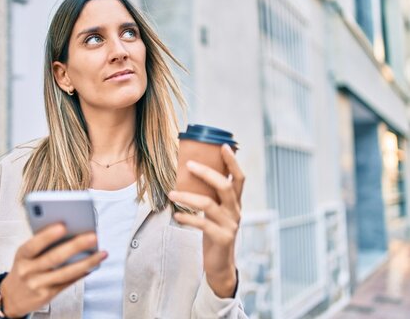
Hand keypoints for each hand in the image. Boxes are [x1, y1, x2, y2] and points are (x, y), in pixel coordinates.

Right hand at [0, 223, 107, 316]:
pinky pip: (68, 283)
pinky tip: (93, 265)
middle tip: (92, 236)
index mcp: (22, 255)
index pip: (34, 244)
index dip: (47, 236)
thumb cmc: (24, 268)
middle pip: (54, 258)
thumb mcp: (25, 255)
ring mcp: (38, 284)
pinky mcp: (47, 295)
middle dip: (76, 246)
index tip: (63, 226)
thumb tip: (69, 231)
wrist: (11, 297)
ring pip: (66, 273)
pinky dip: (82, 273)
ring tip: (101, 253)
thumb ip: (42, 244)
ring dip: (87, 262)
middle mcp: (28, 270)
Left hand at [169, 143, 244, 297]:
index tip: (223, 145)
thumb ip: (209, 196)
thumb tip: (190, 174)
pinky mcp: (222, 238)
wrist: (220, 264)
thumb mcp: (215, 212)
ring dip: (187, 197)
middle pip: (224, 186)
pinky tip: (176, 216)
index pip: (239, 178)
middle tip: (188, 164)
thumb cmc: (214, 232)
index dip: (233, 161)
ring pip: (208, 204)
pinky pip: (202, 224)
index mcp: (235, 202)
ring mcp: (230, 224)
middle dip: (206, 173)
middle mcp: (236, 210)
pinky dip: (187, 218)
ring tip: (171, 194)